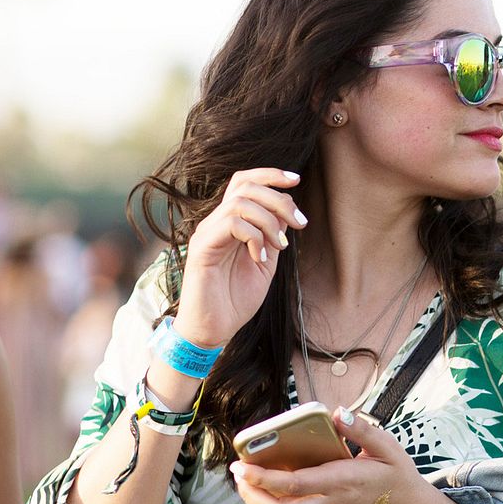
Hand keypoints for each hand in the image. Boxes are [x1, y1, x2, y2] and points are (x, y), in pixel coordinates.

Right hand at [176, 169, 309, 348]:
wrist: (213, 329)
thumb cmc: (236, 299)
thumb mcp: (265, 263)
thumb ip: (274, 237)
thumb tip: (288, 211)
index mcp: (231, 223)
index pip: (244, 182)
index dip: (270, 174)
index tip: (296, 179)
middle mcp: (216, 222)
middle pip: (245, 185)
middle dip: (279, 198)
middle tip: (300, 224)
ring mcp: (207, 233)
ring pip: (241, 203)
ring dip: (270, 221)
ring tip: (281, 247)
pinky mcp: (202, 248)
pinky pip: (231, 224)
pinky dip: (255, 237)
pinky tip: (261, 258)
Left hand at [228, 407, 432, 503]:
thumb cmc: (397, 479)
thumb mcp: (389, 449)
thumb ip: (364, 431)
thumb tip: (339, 413)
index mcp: (343, 483)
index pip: (294, 485)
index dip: (262, 477)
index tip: (242, 464)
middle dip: (250, 493)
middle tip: (240, 473)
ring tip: (248, 483)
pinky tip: (264, 496)